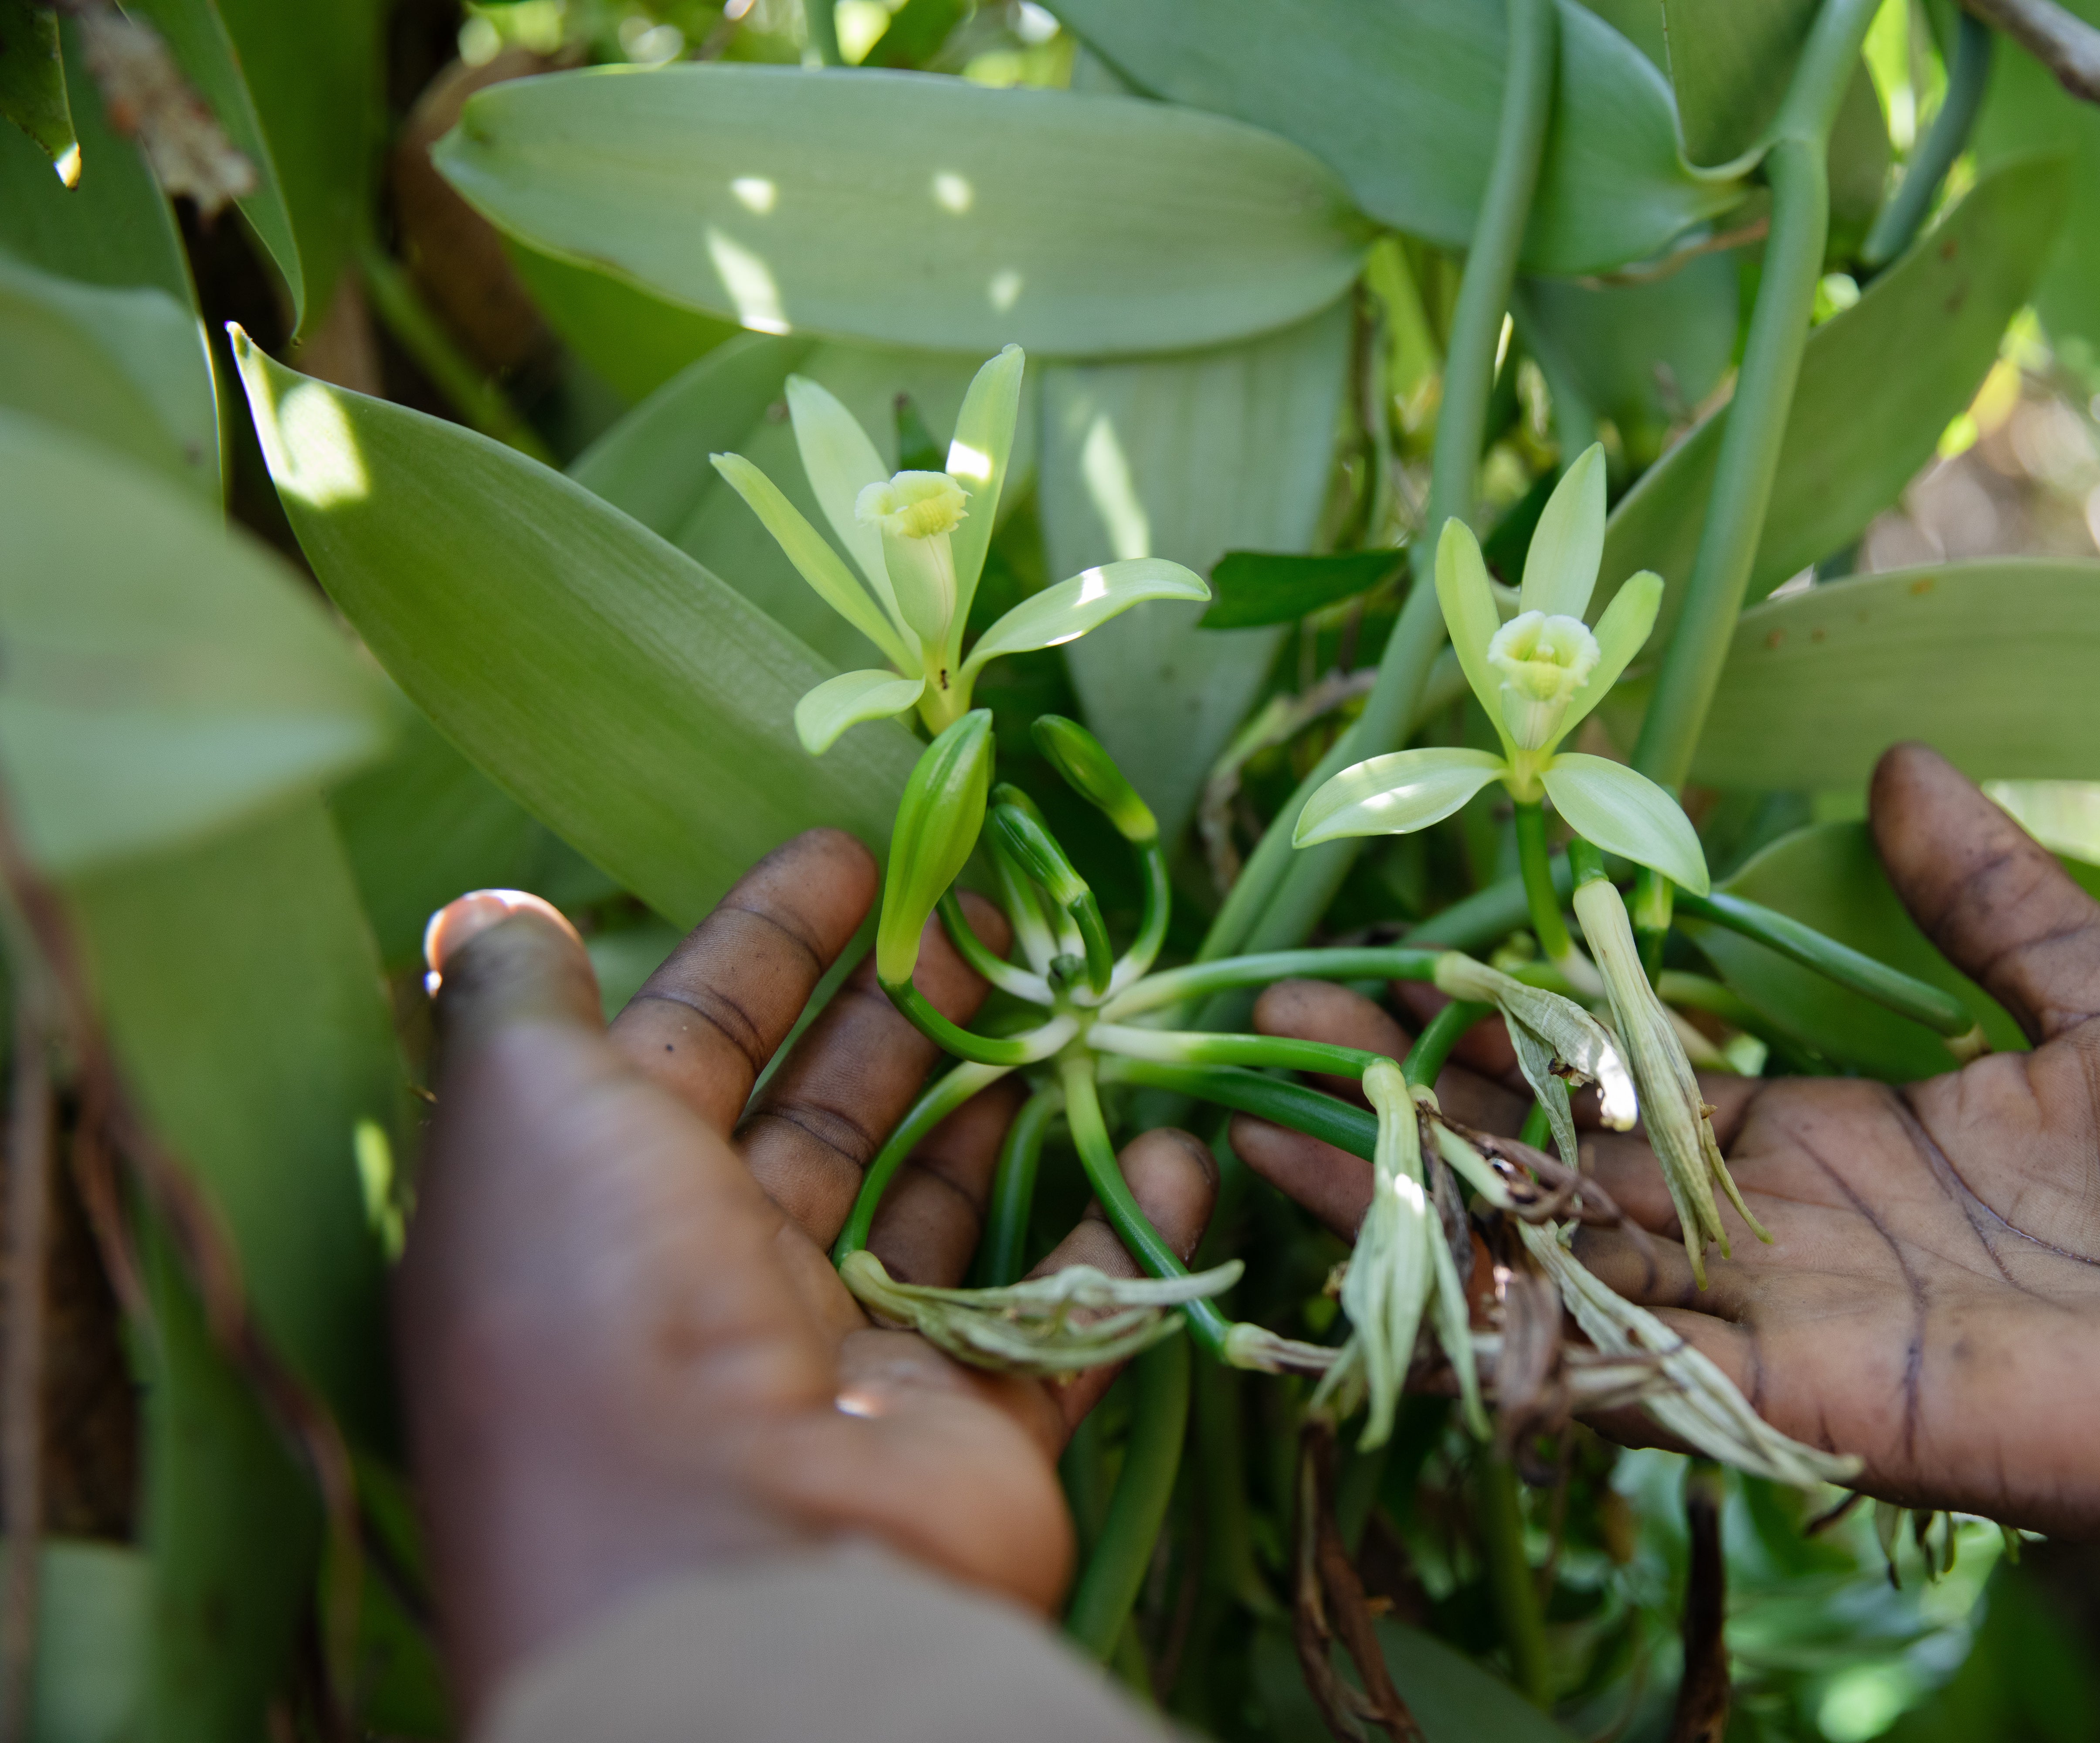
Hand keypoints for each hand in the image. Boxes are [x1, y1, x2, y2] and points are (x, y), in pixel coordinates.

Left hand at [397, 831, 1215, 1717]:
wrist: (728, 1574)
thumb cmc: (604, 1317)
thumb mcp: (522, 1122)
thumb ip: (516, 1012)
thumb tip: (491, 920)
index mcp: (608, 1210)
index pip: (694, 1041)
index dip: (766, 942)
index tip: (857, 853)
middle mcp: (718, 1286)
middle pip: (825, 1117)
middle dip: (900, 1007)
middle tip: (988, 912)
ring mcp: (850, 1365)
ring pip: (941, 1207)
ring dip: (1004, 1101)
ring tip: (1074, 998)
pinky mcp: (968, 1431)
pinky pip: (1059, 1313)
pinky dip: (1119, 1233)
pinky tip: (1168, 1146)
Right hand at [1233, 745, 2099, 1692]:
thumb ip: (1992, 898)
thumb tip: (1901, 761)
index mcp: (1827, 1131)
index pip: (1622, 1075)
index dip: (1504, 1023)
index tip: (1392, 960)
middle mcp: (1780, 1231)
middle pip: (1556, 1175)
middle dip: (1412, 1116)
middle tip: (1275, 1035)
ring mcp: (1795, 1326)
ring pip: (1570, 1278)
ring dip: (1426, 1225)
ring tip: (1279, 1155)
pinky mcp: (1838, 1408)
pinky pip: (1662, 1393)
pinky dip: (1546, 1364)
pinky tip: (1432, 1318)